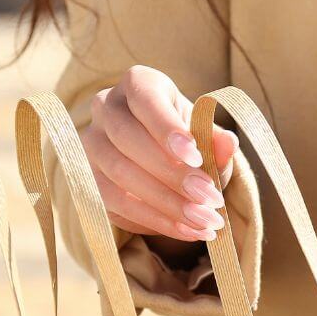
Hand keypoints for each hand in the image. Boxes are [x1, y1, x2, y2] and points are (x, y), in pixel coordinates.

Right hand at [81, 65, 237, 240]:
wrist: (164, 162)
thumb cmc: (189, 141)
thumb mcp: (208, 139)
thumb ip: (216, 142)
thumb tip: (229, 143)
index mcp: (138, 84)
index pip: (145, 100)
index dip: (167, 129)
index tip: (195, 157)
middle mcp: (105, 107)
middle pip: (127, 139)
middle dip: (172, 174)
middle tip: (210, 199)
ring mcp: (91, 144)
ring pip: (119, 174)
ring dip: (167, 203)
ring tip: (205, 221)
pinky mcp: (88, 179)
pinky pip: (115, 203)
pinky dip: (155, 221)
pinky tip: (187, 231)